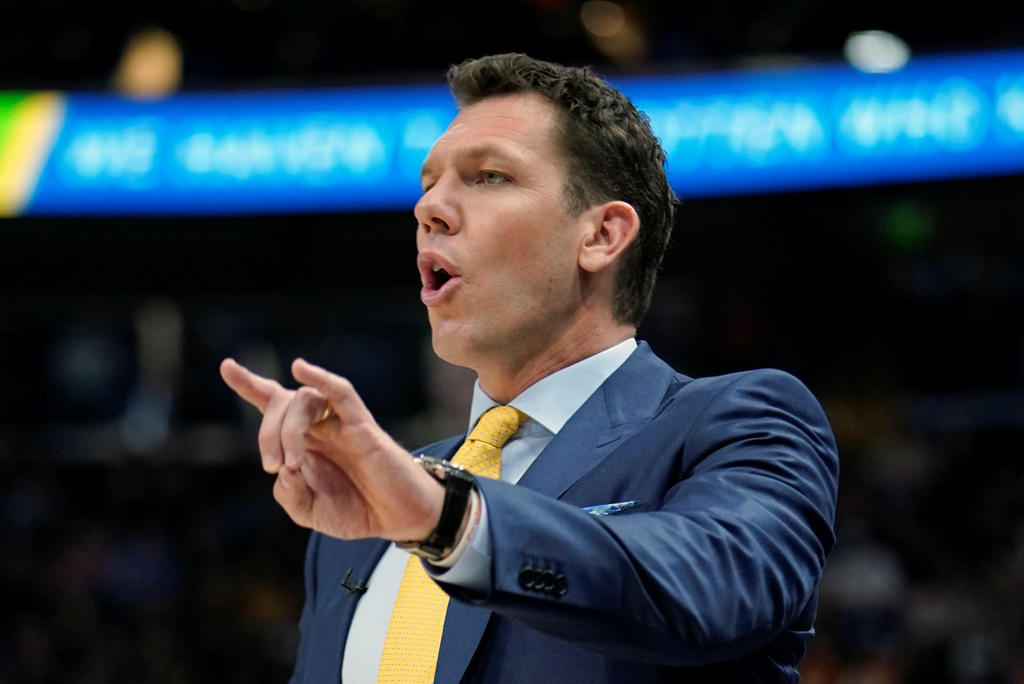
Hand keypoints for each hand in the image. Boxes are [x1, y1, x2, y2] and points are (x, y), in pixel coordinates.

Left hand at [220, 357, 444, 541]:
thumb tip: (285, 470)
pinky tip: (301, 370)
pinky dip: (321, 379)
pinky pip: (341, 394)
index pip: (273, 405)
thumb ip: (291, 496)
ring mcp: (340, 424)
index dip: (250, 385)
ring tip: (292, 463)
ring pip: (305, 401)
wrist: (398, 518)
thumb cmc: (359, 510)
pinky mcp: (362, 426)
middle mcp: (319, 428)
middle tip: (273, 466)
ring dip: (288, 429)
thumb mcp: (311, 513)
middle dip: (266, 432)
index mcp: (304, 444)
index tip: (227, 366)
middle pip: (282, 404)